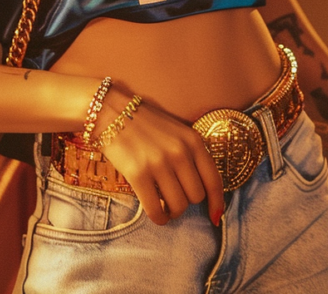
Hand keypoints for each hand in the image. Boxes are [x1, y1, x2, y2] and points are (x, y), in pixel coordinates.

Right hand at [96, 92, 225, 226]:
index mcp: (192, 140)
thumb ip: (191, 154)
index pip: (213, 180)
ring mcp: (159, 162)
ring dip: (172, 211)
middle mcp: (179, 151)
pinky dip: (158, 217)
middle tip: (174, 196)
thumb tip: (203, 190)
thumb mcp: (176, 131)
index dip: (217, 203)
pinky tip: (156, 213)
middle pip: (196, 196)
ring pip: (178, 206)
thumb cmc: (145, 123)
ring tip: (164, 205)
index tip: (215, 218)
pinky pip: (156, 210)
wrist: (111, 111)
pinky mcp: (138, 173)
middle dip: (186, 201)